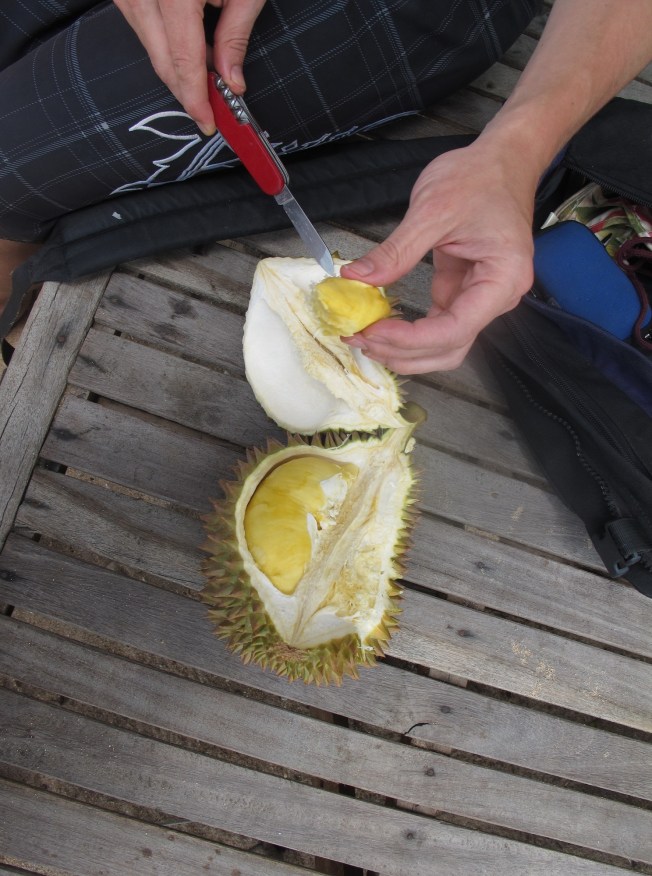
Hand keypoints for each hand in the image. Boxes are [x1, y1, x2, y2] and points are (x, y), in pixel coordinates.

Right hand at [113, 0, 264, 134]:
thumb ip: (234, 36)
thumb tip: (230, 82)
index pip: (181, 61)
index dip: (195, 98)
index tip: (209, 122)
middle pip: (161, 59)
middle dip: (187, 90)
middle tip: (211, 112)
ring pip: (149, 44)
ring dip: (176, 66)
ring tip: (205, 76)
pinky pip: (141, 23)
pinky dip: (164, 42)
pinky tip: (188, 49)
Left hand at [341, 137, 538, 373]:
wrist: (501, 160)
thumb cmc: (480, 177)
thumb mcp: (432, 209)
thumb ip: (395, 251)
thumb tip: (357, 277)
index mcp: (502, 278)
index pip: (456, 329)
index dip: (411, 339)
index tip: (372, 331)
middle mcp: (496, 297)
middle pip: (450, 348)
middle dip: (403, 352)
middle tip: (360, 339)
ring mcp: (479, 298)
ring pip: (443, 345)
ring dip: (405, 350)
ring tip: (366, 339)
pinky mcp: (461, 291)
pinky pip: (436, 325)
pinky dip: (408, 332)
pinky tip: (381, 327)